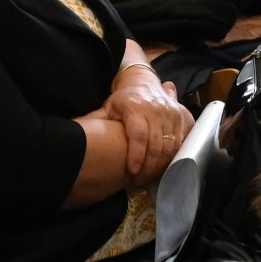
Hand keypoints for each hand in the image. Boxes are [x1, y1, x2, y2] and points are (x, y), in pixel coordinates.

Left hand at [103, 66, 192, 182]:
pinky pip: (181, 141)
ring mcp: (171, 113)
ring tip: (149, 177)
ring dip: (160, 165)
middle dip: (148, 167)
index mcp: (135, 107)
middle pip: (155, 145)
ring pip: (170, 146)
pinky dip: (173, 156)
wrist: (143, 80)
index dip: (136, 156)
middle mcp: (156, 109)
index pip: (139, 136)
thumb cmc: (123, 99)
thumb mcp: (109, 107)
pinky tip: (163, 166)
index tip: (132, 172)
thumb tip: (79, 132)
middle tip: (139, 181)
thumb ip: (97, 121)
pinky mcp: (181, 116)